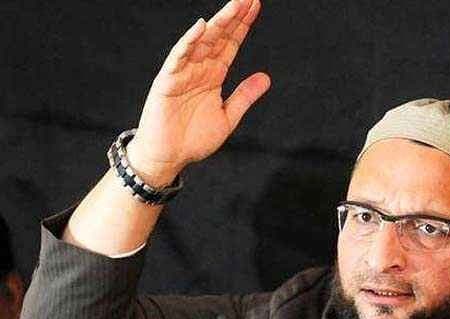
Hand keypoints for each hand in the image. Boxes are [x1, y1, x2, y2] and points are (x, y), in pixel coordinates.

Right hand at [129, 0, 269, 184]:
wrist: (168, 158)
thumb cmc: (193, 139)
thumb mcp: (227, 117)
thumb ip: (244, 96)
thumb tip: (266, 77)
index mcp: (213, 76)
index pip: (230, 44)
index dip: (242, 26)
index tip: (255, 5)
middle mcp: (198, 69)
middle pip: (219, 37)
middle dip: (234, 17)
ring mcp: (182, 73)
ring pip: (201, 43)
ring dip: (218, 23)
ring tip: (235, 6)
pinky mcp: (167, 82)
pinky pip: (178, 59)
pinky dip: (188, 43)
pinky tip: (201, 28)